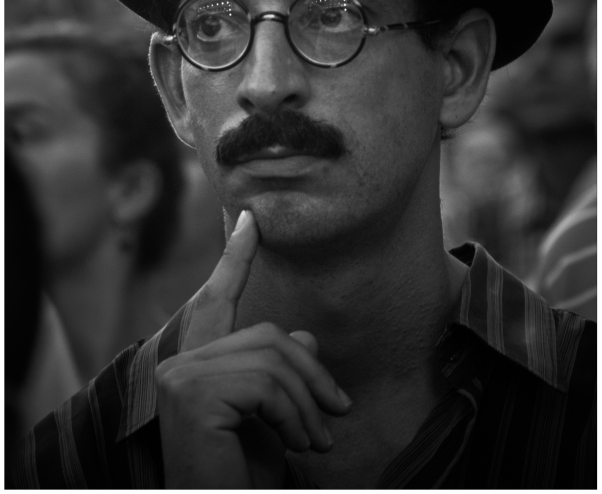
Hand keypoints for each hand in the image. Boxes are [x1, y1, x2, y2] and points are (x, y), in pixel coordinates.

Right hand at [155, 210, 351, 487]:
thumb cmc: (243, 475)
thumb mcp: (273, 419)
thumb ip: (280, 374)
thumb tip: (305, 337)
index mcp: (195, 366)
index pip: (217, 300)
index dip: (236, 257)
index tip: (250, 219)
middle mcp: (178, 364)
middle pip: (267, 335)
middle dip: (311, 373)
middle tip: (338, 414)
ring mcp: (180, 376)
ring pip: (272, 357)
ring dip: (308, 402)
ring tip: (319, 440)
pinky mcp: (191, 394)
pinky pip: (267, 383)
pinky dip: (296, 415)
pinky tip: (300, 445)